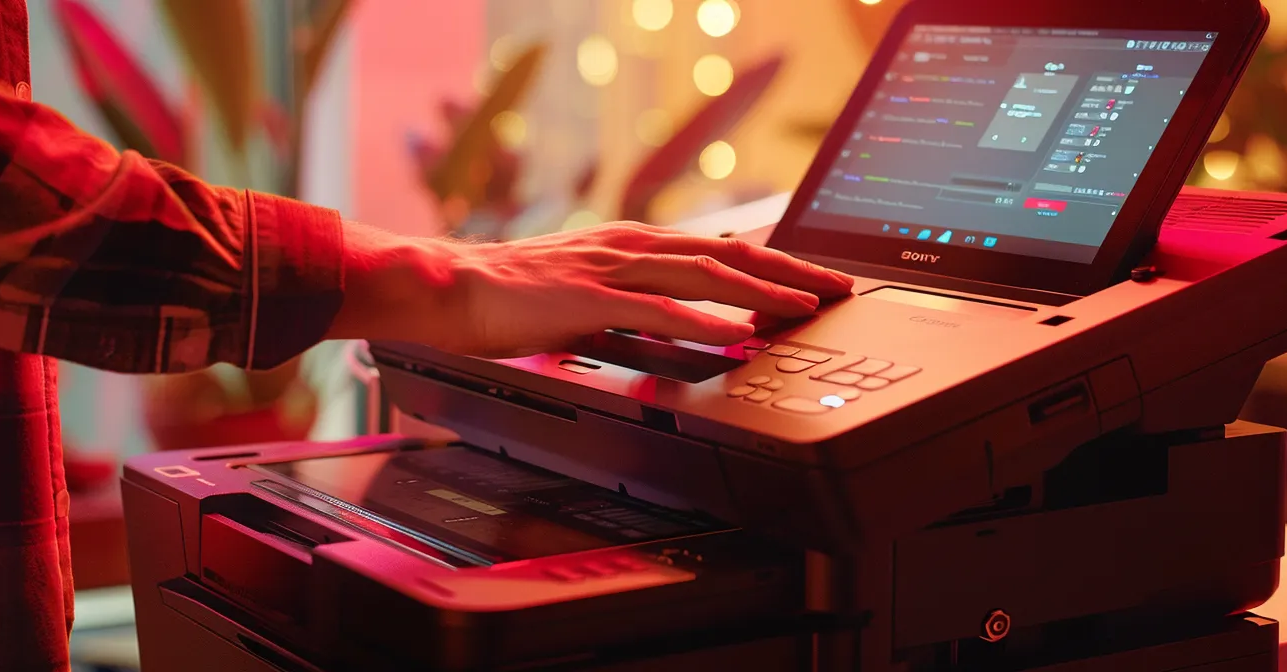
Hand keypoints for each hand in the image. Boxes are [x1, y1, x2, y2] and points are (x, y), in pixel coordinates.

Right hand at [329, 221, 854, 357]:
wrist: (447, 288)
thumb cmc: (506, 300)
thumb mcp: (584, 299)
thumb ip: (634, 311)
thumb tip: (684, 333)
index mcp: (629, 244)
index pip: (718, 248)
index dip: (773, 262)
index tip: (814, 277)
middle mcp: (628, 246)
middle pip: (728, 253)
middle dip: (789, 271)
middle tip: (838, 287)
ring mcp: (610, 268)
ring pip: (704, 272)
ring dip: (761, 289)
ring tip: (806, 306)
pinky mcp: (587, 298)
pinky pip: (654, 308)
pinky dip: (699, 319)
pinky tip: (732, 331)